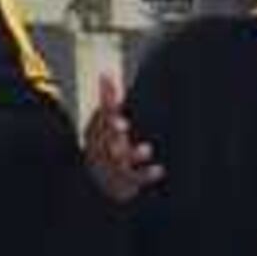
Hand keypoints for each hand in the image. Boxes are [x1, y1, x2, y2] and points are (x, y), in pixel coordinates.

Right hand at [83, 76, 160, 203]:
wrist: (99, 181)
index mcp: (97, 130)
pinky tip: (159, 170)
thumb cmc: (107, 142)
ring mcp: (110, 165)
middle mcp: (101, 148)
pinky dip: (146, 174)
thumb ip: (108, 99)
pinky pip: (133, 179)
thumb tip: (106, 74)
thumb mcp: (105, 121)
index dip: (108, 112)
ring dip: (132, 154)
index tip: (119, 108)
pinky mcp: (121, 181)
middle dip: (113, 131)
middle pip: (105, 139)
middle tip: (124, 126)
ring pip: (118, 160)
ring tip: (147, 149)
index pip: (102, 117)